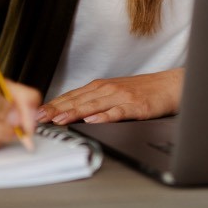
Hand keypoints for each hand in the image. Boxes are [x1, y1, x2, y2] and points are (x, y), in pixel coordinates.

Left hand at [38, 68, 183, 124]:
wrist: (171, 86)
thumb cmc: (143, 92)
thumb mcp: (116, 93)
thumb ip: (96, 101)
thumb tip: (72, 113)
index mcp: (101, 87)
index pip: (71, 96)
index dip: (53, 104)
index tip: (36, 113)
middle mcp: (108, 89)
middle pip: (78, 100)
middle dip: (56, 109)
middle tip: (38, 118)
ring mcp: (122, 97)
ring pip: (93, 105)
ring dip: (74, 112)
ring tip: (58, 119)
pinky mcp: (136, 106)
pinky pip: (118, 112)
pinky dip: (104, 116)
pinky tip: (92, 121)